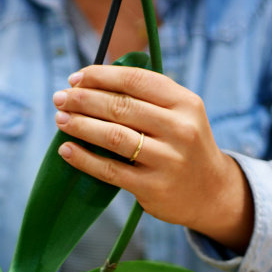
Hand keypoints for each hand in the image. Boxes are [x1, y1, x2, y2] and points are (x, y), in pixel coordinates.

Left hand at [53, 65, 253, 253]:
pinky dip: (85, 159)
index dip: (101, 77)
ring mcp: (167, 160)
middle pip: (121, 107)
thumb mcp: (181, 115)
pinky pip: (111, 171)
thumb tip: (94, 83)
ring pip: (114, 137)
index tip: (76, 78)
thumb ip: (149, 98)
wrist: (212, 193)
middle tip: (60, 98)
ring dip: (81, 125)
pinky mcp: (153, 187)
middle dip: (84, 100)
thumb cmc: (185, 148)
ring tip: (60, 120)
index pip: (136, 81)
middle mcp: (179, 129)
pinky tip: (67, 150)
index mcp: (185, 103)